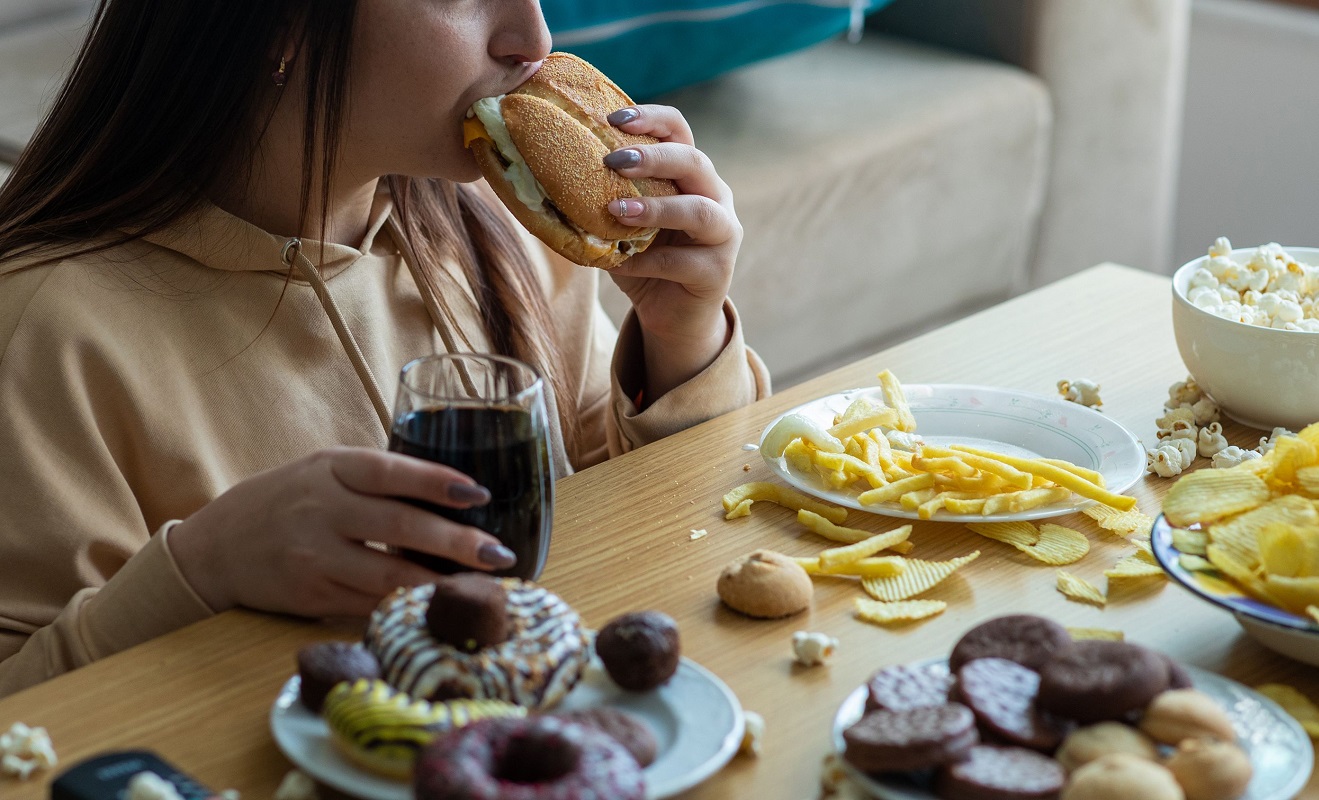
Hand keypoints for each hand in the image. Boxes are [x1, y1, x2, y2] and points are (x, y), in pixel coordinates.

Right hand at [168, 447, 515, 617]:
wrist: (216, 547)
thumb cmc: (288, 500)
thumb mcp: (325, 470)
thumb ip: (377, 477)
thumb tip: (456, 490)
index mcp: (331, 469)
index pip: (391, 472)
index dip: (437, 482)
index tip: (479, 494)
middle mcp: (323, 510)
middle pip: (399, 526)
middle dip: (456, 542)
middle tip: (498, 554)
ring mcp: (315, 557)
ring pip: (388, 576)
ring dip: (440, 584)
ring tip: (481, 589)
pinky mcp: (312, 596)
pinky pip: (368, 605)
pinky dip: (407, 607)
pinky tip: (438, 608)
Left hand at [602, 105, 741, 400]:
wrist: (672, 316)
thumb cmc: (645, 260)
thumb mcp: (622, 223)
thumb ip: (603, 196)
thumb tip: (541, 171)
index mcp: (691, 175)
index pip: (679, 132)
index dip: (651, 119)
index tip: (613, 119)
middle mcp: (715, 197)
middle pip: (695, 162)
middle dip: (654, 157)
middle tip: (613, 160)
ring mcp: (724, 234)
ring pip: (699, 211)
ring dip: (656, 208)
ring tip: (617, 210)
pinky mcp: (717, 272)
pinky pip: (683, 262)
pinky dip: (648, 261)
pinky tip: (622, 262)